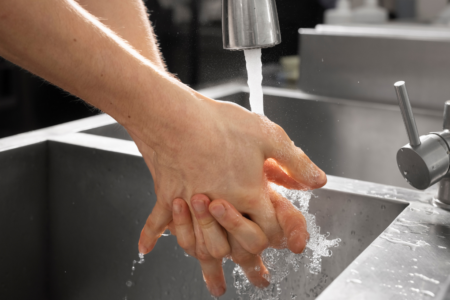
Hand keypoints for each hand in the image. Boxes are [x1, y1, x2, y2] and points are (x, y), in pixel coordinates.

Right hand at [130, 88, 325, 294]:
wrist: (175, 116)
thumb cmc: (219, 124)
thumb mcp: (268, 136)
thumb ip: (295, 162)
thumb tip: (318, 181)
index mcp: (248, 193)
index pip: (268, 229)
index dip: (279, 238)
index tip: (283, 243)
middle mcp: (220, 206)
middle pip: (236, 249)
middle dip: (251, 266)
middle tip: (259, 280)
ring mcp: (190, 204)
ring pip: (199, 246)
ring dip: (206, 268)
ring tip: (215, 286)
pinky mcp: (166, 194)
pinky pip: (157, 221)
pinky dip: (151, 235)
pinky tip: (145, 248)